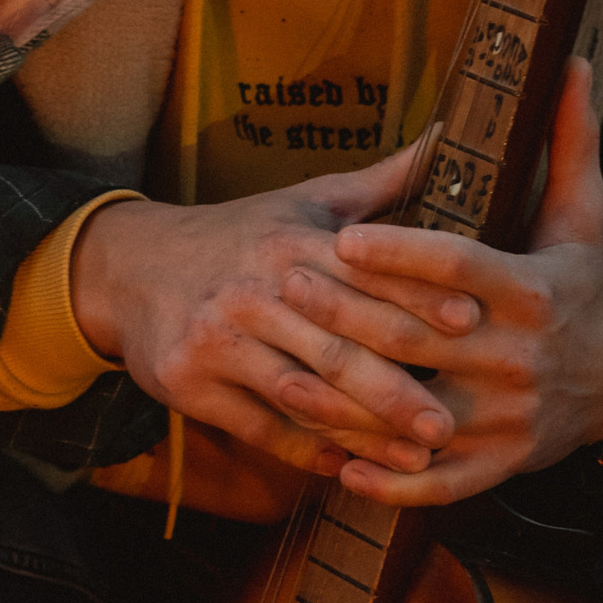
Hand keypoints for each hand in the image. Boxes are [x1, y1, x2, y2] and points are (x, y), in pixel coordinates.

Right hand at [69, 141, 477, 481]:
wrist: (130, 268)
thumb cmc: (241, 236)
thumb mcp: (305, 198)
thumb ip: (383, 181)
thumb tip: (450, 135)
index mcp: (290, 243)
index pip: (364, 272)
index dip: (418, 296)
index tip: (472, 322)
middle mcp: (253, 292)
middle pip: (335, 345)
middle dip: (396, 388)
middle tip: (450, 423)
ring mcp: (218, 341)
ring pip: (300, 394)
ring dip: (360, 432)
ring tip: (413, 460)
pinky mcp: (190, 384)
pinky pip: (257, 426)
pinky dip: (303, 449)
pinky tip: (345, 467)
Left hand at [305, 59, 602, 504]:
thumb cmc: (584, 282)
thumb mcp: (585, 211)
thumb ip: (570, 138)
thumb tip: (571, 60)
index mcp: (533, 291)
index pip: (459, 269)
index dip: (402, 255)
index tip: (345, 239)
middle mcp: (520, 357)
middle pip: (422, 340)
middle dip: (349, 314)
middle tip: (285, 285)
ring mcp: (510, 418)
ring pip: (418, 414)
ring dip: (348, 405)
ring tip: (284, 376)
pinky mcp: (502, 466)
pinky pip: (437, 480)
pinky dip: (387, 480)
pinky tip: (334, 465)